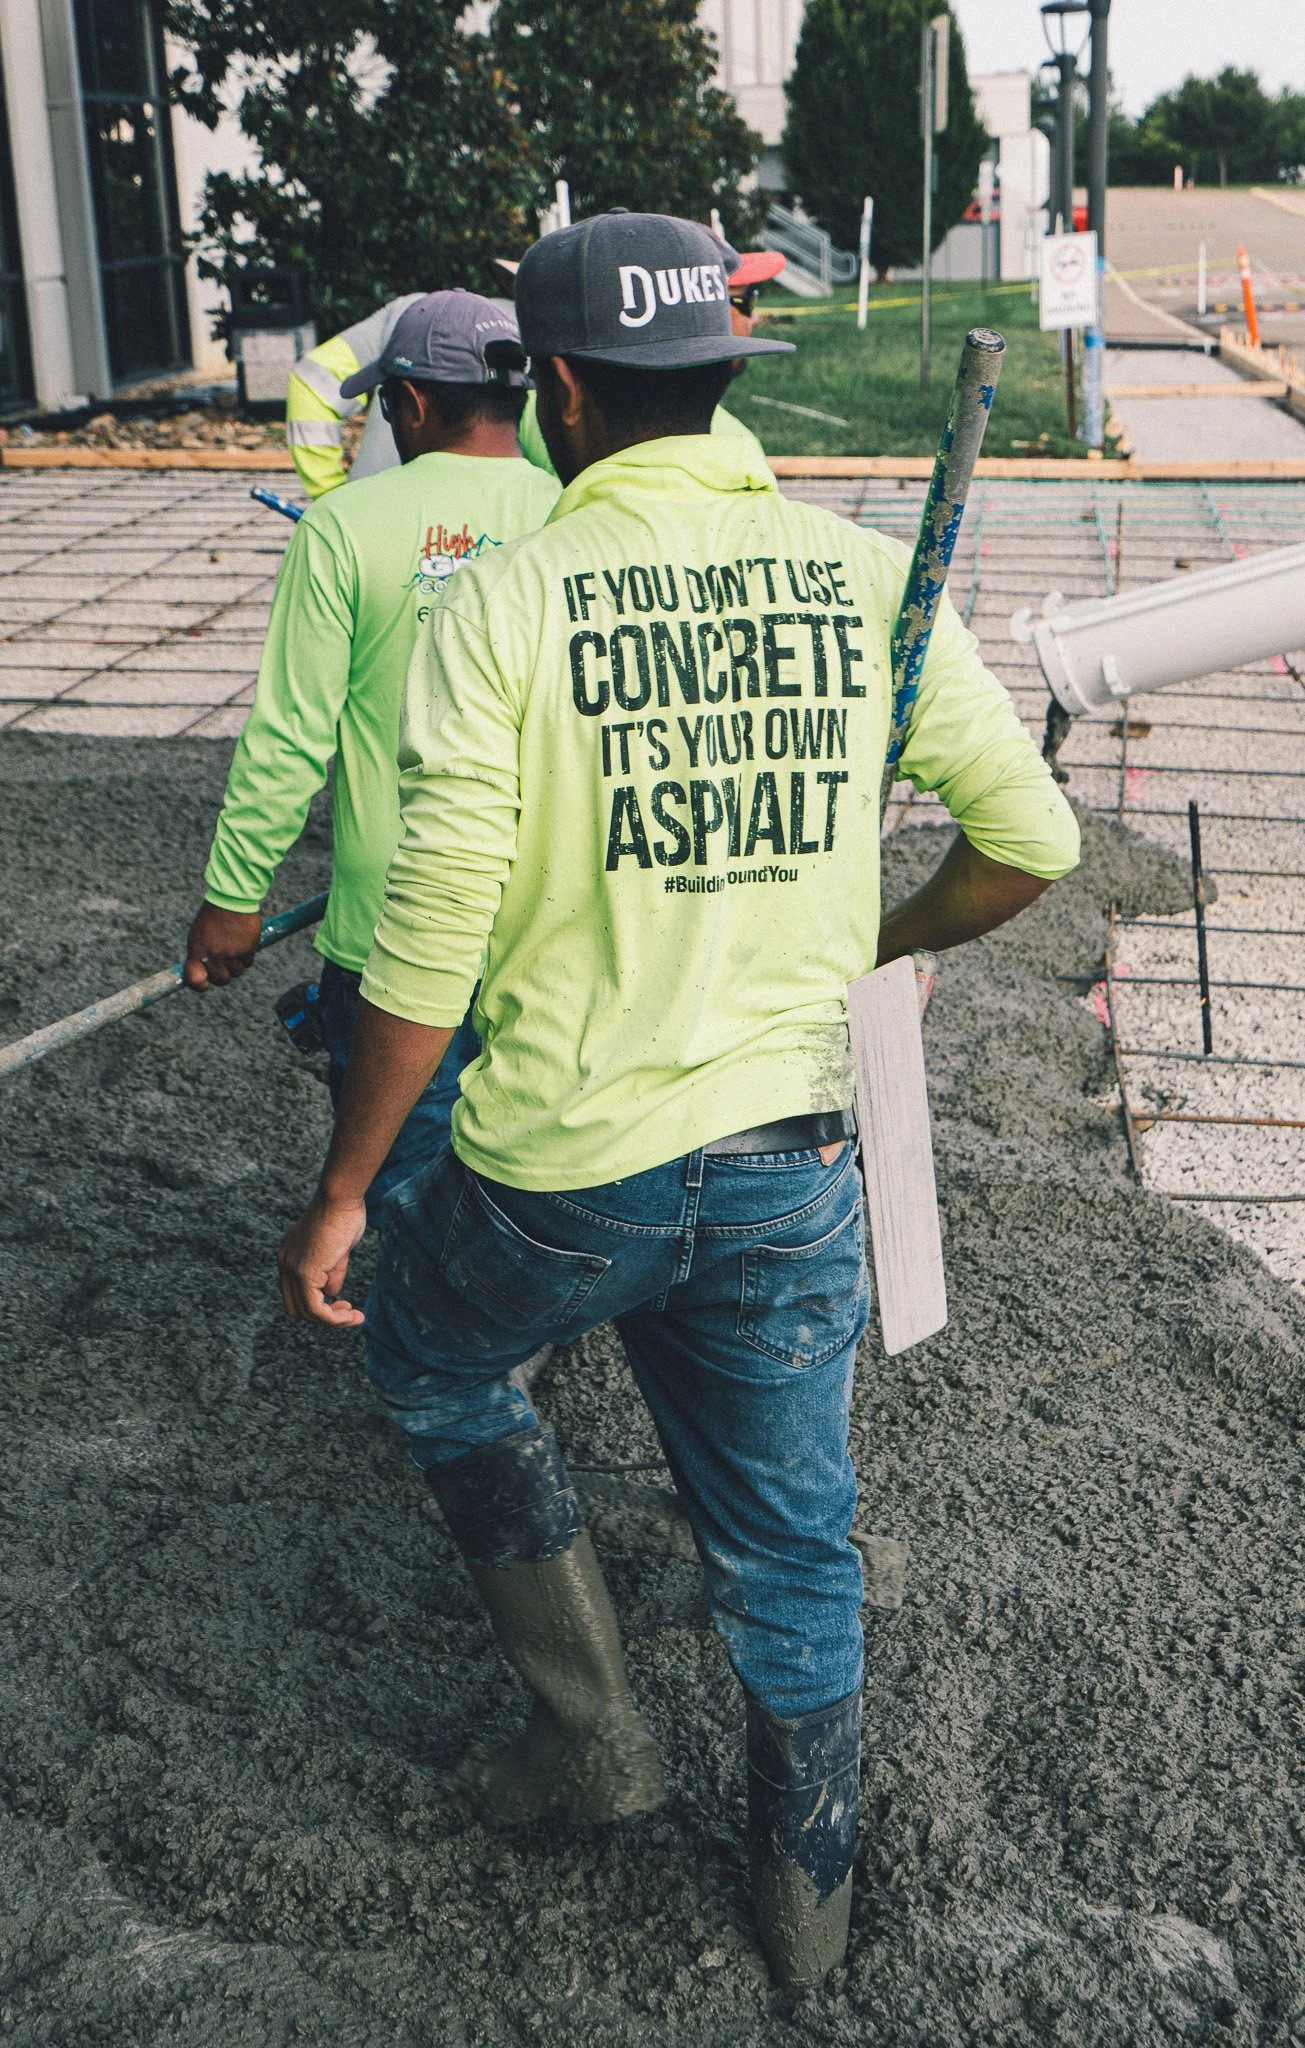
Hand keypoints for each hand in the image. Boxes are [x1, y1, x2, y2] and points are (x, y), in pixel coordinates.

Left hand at [184, 902, 263, 989]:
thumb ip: (199, 955)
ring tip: (234, 947)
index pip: (194, 979)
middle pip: (221, 980)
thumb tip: (201, 975)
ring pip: (237, 972)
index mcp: (197, 950)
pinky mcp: (247, 950)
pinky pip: (248, 963)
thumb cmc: (212, 917)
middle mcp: (213, 955)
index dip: (199, 986)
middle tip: (224, 963)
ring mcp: (231, 954)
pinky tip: (243, 943)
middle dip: (223, 974)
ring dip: (236, 964)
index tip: (205, 983)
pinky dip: (246, 956)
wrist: (230, 900)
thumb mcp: (198, 935)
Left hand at [278, 1189, 367, 1326]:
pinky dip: (333, 1319)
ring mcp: (292, 1269)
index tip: (343, 1303)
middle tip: (348, 1312)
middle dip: (323, 1316)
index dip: (318, 1304)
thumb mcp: (338, 1250)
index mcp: (290, 1256)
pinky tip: (349, 1315)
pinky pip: (315, 1308)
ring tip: (354, 1317)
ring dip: (331, 1320)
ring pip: (306, 1312)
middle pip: (296, 1307)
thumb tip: (332, 1294)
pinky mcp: (304, 1273)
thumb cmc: (343, 1214)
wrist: (340, 1196)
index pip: (295, 1293)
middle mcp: (285, 1263)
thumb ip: (333, 1272)